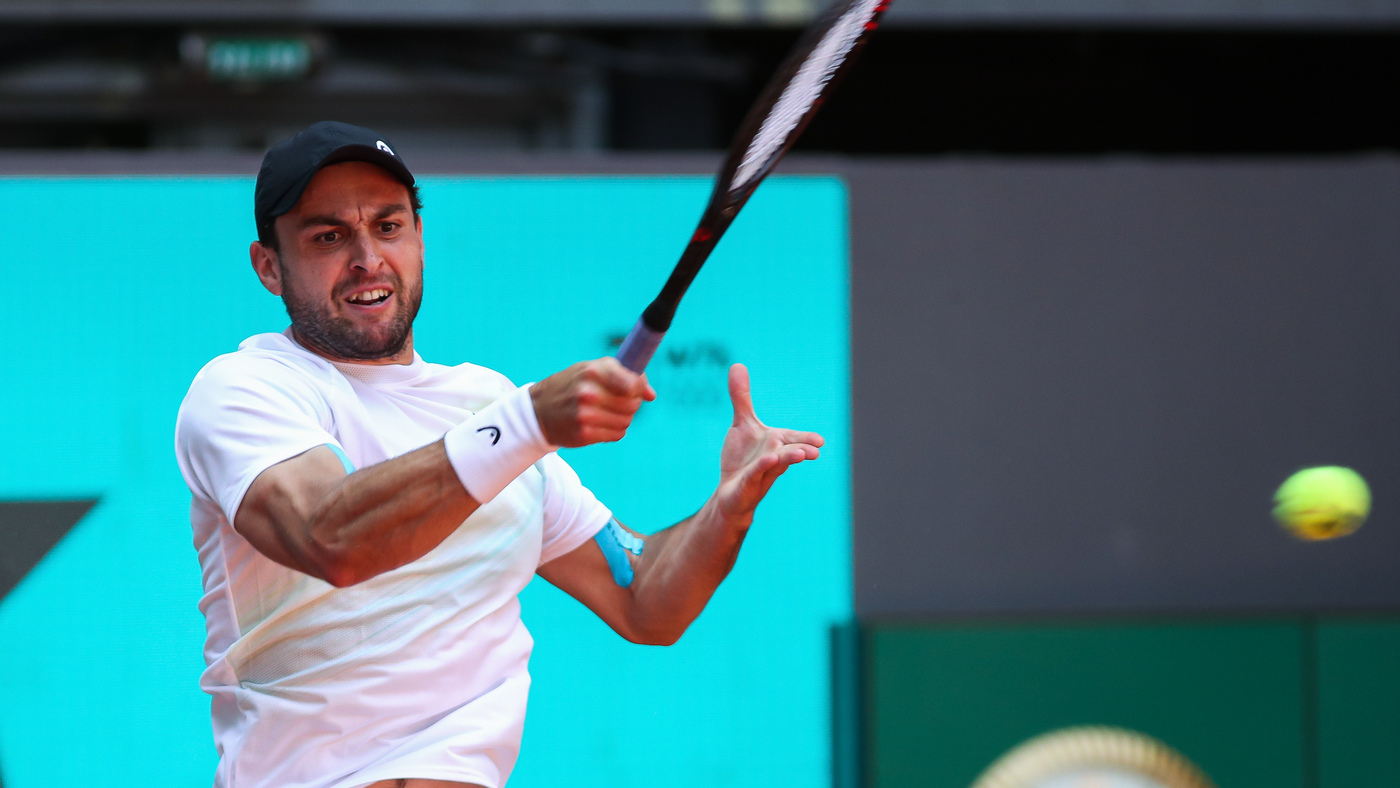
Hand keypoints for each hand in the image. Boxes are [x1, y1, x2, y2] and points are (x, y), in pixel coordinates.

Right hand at [531, 358, 655, 447]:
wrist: (540, 409)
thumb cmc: (573, 385)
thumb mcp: (593, 370)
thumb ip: (625, 376)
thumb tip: (651, 395)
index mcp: (592, 371)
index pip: (633, 384)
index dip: (639, 388)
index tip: (635, 389)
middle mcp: (588, 393)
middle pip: (632, 405)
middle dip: (631, 404)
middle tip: (619, 401)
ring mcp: (584, 415)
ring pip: (626, 421)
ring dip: (623, 418)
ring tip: (607, 412)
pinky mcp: (584, 434)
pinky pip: (617, 434)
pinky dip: (614, 430)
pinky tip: (601, 423)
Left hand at [714, 364, 823, 524]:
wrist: (730, 492)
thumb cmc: (742, 459)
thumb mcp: (741, 424)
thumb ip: (742, 397)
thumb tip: (737, 364)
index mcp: (776, 443)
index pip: (794, 439)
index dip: (806, 440)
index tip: (821, 441)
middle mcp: (773, 458)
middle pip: (789, 453)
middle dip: (801, 450)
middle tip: (815, 451)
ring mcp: (760, 473)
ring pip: (775, 466)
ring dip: (786, 460)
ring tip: (800, 455)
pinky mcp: (746, 486)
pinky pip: (754, 476)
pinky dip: (761, 468)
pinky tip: (769, 460)